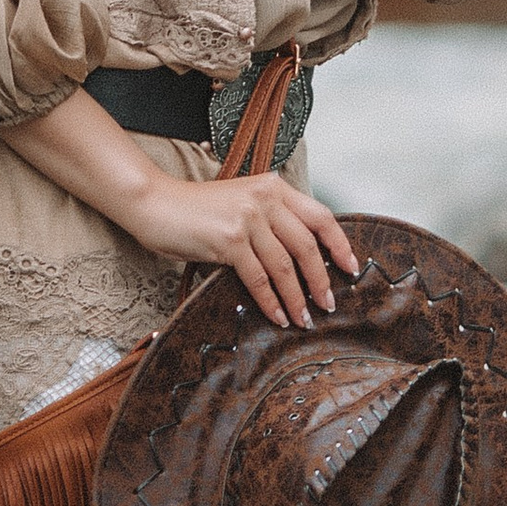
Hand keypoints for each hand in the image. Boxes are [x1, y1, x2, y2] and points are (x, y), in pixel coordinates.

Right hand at [122, 166, 361, 326]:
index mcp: (272, 187)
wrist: (155, 203)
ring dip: (298, 297)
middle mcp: (264, 199)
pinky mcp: (229, 240)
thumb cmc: (195, 209)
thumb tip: (301, 258)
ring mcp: (248, 219)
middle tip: (329, 304)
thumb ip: (270, 220)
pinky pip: (259, 278)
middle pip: (306, 245)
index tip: (351, 268)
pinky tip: (278, 316)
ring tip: (304, 318)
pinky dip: (271, 302)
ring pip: (285, 266)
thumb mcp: (241, 203)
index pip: (320, 215)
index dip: (339, 244)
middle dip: (321, 279)